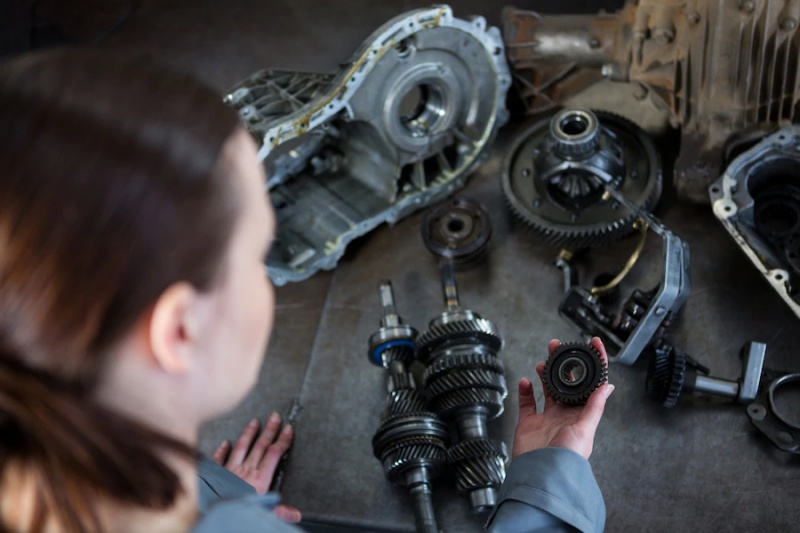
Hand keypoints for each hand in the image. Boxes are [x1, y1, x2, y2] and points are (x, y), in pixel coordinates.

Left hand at [213, 412, 300, 522]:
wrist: (215, 516)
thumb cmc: (239, 514)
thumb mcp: (264, 513)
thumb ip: (280, 512)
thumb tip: (297, 514)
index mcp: (260, 480)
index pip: (274, 454)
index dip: (283, 440)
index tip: (288, 429)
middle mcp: (246, 471)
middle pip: (260, 446)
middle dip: (269, 430)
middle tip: (274, 417)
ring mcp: (230, 471)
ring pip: (241, 447)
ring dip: (249, 434)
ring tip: (254, 422)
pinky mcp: (216, 476)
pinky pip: (219, 459)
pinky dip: (222, 450)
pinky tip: (225, 443)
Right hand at [511, 337, 614, 459]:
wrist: (541, 475)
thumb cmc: (566, 458)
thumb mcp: (584, 429)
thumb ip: (594, 407)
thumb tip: (608, 385)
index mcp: (581, 415)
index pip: (591, 385)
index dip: (594, 364)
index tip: (593, 344)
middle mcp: (565, 414)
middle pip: (566, 382)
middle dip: (563, 363)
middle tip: (558, 346)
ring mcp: (546, 418)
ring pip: (546, 388)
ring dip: (545, 373)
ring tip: (543, 361)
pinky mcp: (529, 423)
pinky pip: (526, 402)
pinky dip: (525, 390)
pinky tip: (525, 381)